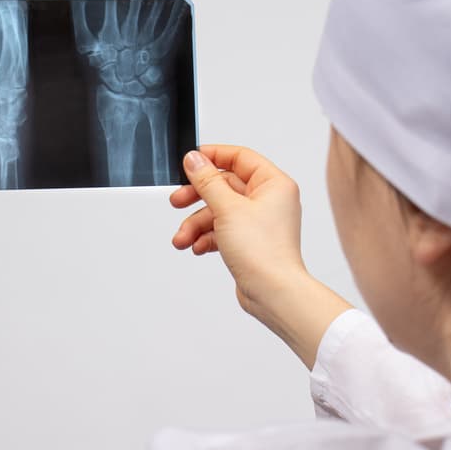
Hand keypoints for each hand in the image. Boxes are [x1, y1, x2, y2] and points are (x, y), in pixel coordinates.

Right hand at [171, 145, 350, 368]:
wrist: (272, 292)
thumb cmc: (263, 252)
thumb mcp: (227, 208)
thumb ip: (207, 181)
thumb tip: (194, 159)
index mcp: (273, 184)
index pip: (240, 158)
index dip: (213, 157)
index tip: (189, 162)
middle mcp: (268, 200)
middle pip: (224, 186)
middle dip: (197, 198)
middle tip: (177, 201)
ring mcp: (259, 222)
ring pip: (219, 211)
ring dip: (196, 224)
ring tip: (182, 239)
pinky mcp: (249, 241)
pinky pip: (222, 231)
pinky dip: (206, 237)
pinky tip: (197, 247)